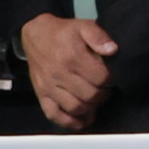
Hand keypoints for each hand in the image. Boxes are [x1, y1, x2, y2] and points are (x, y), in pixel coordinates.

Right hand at [19, 12, 112, 128]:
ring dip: (90, 109)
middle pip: (90, 95)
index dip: (111, 80)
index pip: (100, 78)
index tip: (112, 78)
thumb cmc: (64, 32)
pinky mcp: (41, 94)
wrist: (36, 35)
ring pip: (75, 107)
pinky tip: (82, 121)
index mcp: (73, 57)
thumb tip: (113, 50)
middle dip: (103, 95)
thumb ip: (99, 37)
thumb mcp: (84, 26)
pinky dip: (69, 122)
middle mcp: (60, 74)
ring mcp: (49, 86)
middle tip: (106, 90)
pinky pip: (53, 114)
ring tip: (96, 102)